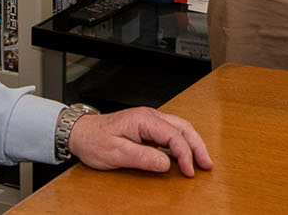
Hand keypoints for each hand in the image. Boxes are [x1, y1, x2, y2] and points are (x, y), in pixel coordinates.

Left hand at [67, 106, 213, 176]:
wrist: (80, 133)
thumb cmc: (94, 140)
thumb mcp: (116, 153)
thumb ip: (142, 158)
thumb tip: (166, 164)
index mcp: (143, 119)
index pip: (174, 135)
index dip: (185, 154)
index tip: (188, 171)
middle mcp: (149, 116)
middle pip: (183, 128)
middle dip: (198, 146)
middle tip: (206, 165)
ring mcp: (149, 121)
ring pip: (180, 128)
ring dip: (192, 143)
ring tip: (201, 160)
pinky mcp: (147, 128)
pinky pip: (171, 132)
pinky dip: (182, 143)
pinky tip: (185, 154)